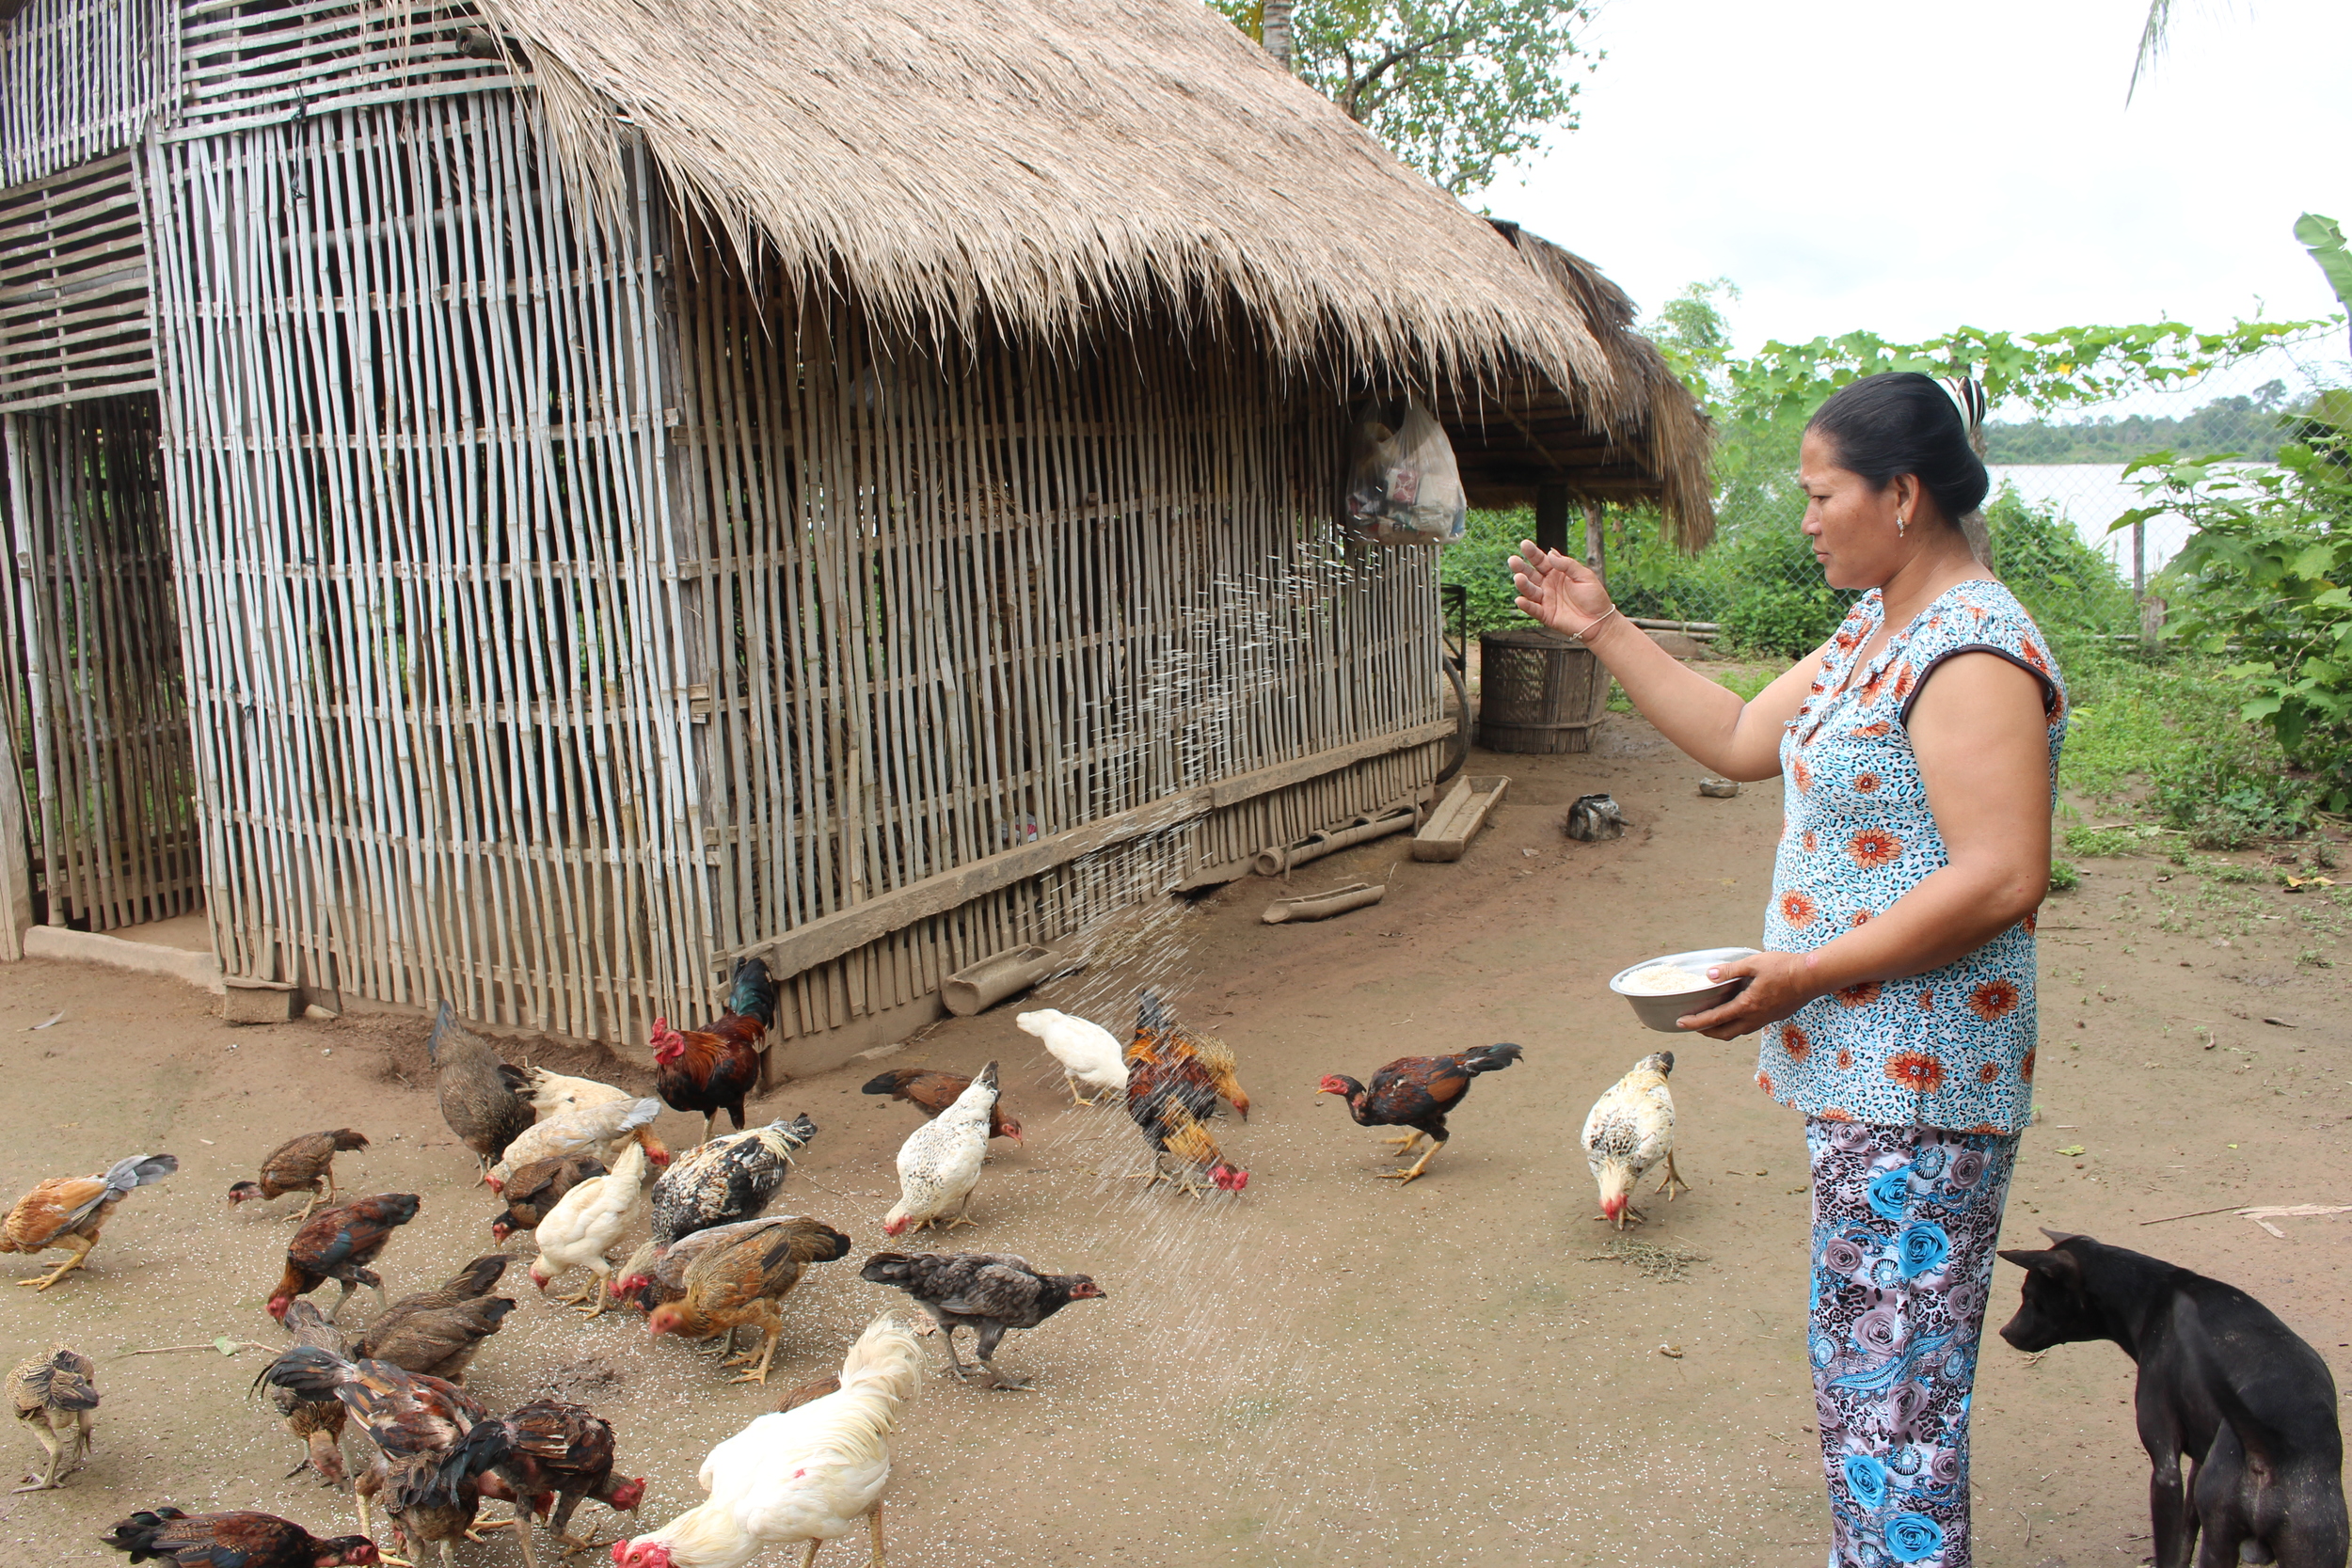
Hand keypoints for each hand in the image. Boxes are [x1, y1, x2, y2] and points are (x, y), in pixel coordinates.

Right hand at [1508, 539, 1615, 638]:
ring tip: (1518, 578)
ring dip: (1523, 585)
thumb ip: (1568, 565)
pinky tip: (1520, 600)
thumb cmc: (1594, 597)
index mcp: (1557, 573)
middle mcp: (1548, 585)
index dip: (1532, 553)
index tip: (1524, 544)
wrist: (1600, 621)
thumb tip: (1550, 553)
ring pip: (1530, 591)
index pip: (1541, 561)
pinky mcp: (1546, 615)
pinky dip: (1526, 605)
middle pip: (1531, 574)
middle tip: (1513, 560)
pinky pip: (1534, 609)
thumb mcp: (1585, 576)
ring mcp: (1546, 600)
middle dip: (1521, 567)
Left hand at [1676, 951, 1818, 1039]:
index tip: (1680, 1023)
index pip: (1715, 1019)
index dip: (1696, 1022)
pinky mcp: (1774, 1017)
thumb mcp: (1754, 963)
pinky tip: (1735, 1013)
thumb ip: (1730, 970)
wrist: (1814, 977)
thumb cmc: (1785, 967)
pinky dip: (1736, 1025)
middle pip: (1724, 1033)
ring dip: (1721, 1030)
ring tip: (1709, 1021)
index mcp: (1747, 1005)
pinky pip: (1750, 1027)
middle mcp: (1755, 1018)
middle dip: (1705, 1031)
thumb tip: (1709, 975)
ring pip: (1738, 1032)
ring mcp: (1766, 1020)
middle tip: (1692, 1024)